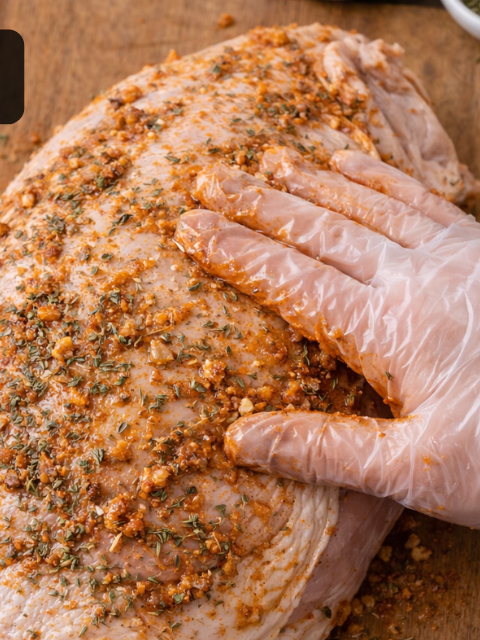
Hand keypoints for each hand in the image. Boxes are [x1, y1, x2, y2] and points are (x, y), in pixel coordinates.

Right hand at [175, 147, 479, 527]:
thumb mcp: (413, 472)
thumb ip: (325, 450)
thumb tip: (241, 440)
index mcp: (389, 331)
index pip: (292, 281)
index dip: (235, 253)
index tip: (190, 229)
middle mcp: (415, 279)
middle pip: (319, 230)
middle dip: (258, 205)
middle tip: (209, 181)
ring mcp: (453, 257)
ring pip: (366, 205)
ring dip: (311, 183)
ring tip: (269, 163)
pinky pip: (420, 197)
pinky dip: (378, 177)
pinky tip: (353, 163)